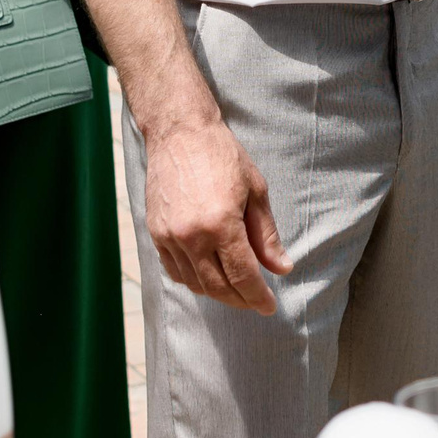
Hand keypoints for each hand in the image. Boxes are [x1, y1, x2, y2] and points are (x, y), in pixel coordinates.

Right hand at [143, 118, 292, 313]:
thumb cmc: (221, 155)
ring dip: (218, 293)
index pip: (242, 276)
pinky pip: (174, 270)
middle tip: (256, 301)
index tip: (269, 305)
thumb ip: (266, 235)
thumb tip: (281, 268)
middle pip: (219, 286)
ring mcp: (169, 236)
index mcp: (221, 224)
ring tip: (235, 290)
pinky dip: (193, 280)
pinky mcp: (155, 232)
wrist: (179, 131)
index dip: (258, 297)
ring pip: (195, 283)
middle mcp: (192, 236)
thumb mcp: (255, 190)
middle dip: (241, 299)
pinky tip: (208, 276)